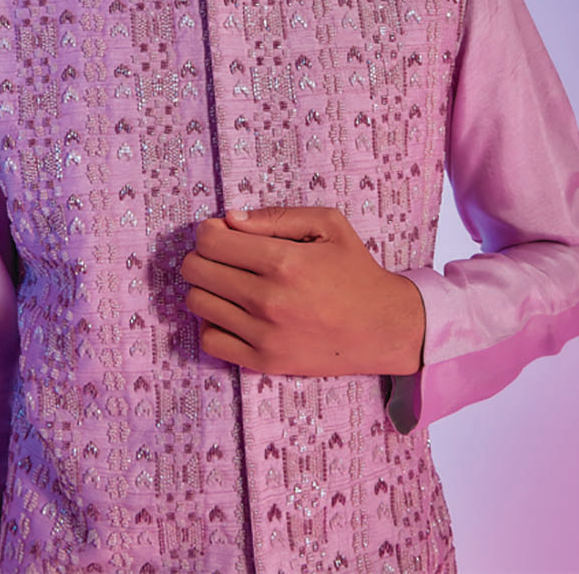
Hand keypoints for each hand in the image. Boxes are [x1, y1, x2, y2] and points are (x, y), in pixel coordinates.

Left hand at [180, 205, 424, 376]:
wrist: (382, 327)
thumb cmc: (354, 269)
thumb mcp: (328, 224)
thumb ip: (277, 216)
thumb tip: (230, 219)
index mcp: (283, 261)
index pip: (210, 241)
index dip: (209, 231)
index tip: (222, 232)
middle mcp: (268, 300)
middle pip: (196, 270)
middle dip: (202, 255)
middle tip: (223, 256)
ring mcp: (264, 335)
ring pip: (197, 303)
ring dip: (206, 288)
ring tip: (228, 283)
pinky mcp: (264, 362)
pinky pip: (210, 341)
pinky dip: (212, 323)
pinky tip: (232, 312)